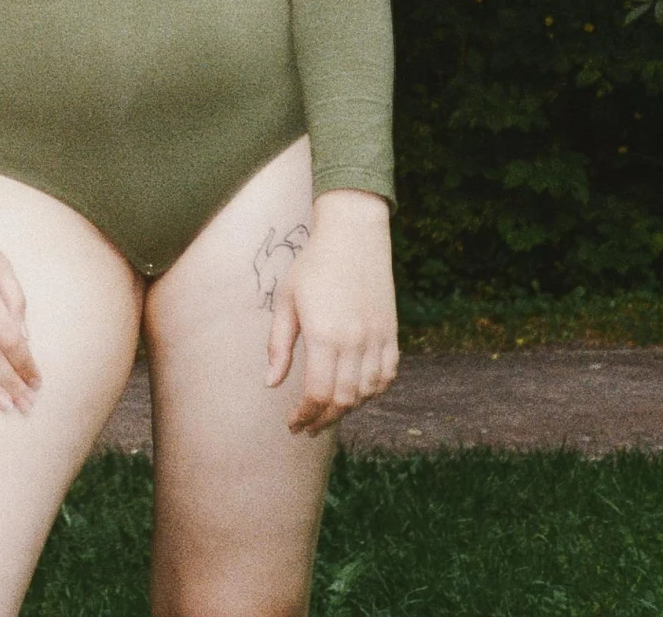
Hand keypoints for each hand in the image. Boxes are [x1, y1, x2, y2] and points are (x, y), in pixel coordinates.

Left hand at [266, 188, 398, 434]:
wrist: (353, 236)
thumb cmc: (312, 266)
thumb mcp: (286, 302)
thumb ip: (278, 346)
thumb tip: (271, 384)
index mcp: (325, 335)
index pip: (318, 394)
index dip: (305, 415)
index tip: (292, 423)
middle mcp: (355, 341)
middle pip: (343, 400)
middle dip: (323, 419)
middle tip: (306, 426)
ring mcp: (377, 338)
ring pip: (367, 392)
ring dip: (347, 408)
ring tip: (327, 412)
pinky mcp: (391, 332)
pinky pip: (387, 375)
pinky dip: (373, 392)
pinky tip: (356, 393)